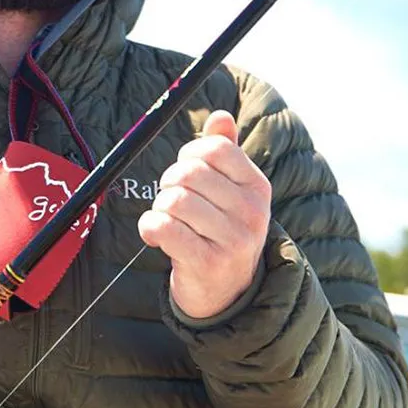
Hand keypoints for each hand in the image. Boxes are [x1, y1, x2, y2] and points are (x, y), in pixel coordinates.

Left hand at [138, 110, 269, 319]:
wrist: (227, 292)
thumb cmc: (222, 229)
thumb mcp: (232, 190)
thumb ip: (226, 151)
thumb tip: (221, 116)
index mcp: (257, 186)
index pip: (214, 149)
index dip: (188, 154)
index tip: (186, 171)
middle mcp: (251, 212)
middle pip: (188, 173)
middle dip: (169, 182)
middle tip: (172, 199)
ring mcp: (233, 240)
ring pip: (172, 200)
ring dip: (159, 208)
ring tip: (169, 221)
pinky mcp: (207, 263)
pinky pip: (161, 228)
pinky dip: (150, 228)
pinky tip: (158, 236)